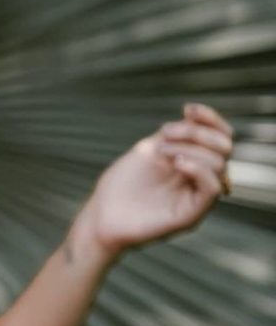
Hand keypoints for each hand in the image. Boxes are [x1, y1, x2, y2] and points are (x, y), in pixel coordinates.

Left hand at [72, 103, 233, 263]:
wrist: (101, 217)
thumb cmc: (120, 186)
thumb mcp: (148, 150)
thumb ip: (172, 135)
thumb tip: (193, 117)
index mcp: (191, 162)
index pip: (218, 136)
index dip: (210, 118)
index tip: (188, 109)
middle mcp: (199, 179)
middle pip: (224, 147)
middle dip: (198, 132)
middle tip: (165, 133)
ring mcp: (197, 197)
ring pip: (220, 164)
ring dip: (191, 148)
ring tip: (162, 152)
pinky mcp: (192, 214)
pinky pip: (212, 187)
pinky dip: (199, 168)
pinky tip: (177, 163)